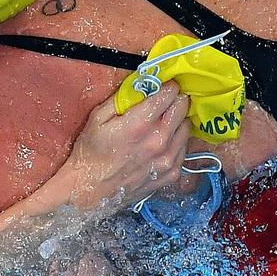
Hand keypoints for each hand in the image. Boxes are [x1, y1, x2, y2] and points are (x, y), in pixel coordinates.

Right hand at [61, 82, 190, 211]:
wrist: (89, 191)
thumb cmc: (90, 154)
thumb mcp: (98, 118)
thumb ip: (122, 98)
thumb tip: (142, 84)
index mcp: (140, 124)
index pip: (169, 94)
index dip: (168, 86)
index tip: (164, 85)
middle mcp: (158, 141)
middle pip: (182, 107)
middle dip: (176, 99)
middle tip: (166, 100)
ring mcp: (167, 159)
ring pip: (187, 127)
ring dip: (178, 120)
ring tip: (164, 122)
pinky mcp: (171, 173)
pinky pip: (184, 148)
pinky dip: (178, 140)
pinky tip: (163, 141)